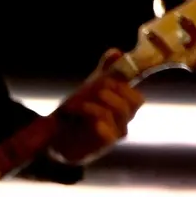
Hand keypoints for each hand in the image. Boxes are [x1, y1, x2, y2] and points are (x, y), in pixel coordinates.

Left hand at [46, 49, 145, 164]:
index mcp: (122, 108)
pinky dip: (95, 120)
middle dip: (114, 91)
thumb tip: (117, 52)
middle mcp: (122, 121)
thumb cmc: (79, 113)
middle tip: (96, 90)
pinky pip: (108, 133)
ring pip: (118, 114)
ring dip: (97, 104)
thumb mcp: (91, 88)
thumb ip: (105, 71)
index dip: (125, 86)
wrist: (58, 136)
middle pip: (134, 104)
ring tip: (81, 104)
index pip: (137, 98)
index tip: (106, 79)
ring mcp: (113, 134)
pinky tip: (81, 117)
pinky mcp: (102, 145)